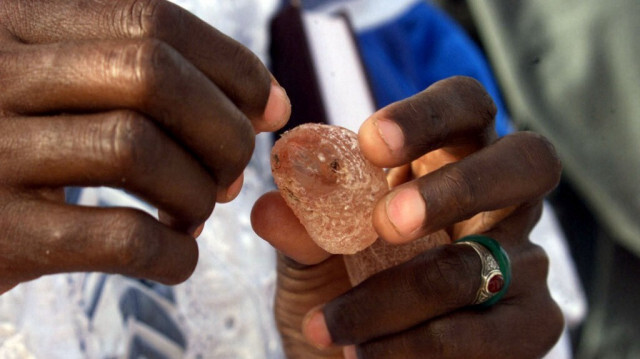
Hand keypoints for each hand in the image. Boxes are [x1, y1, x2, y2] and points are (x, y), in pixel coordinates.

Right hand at [0, 0, 290, 292]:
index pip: (154, 21)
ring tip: (193, 214)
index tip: (271, 110)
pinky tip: (175, 255)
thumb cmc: (20, 145)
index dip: (233, 67)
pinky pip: (119, 237)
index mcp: (20, 24)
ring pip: (136, 150)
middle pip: (153, 76)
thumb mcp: (61, 85)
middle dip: (221, 131)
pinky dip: (173, 253)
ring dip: (194, 193)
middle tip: (229, 174)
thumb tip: (271, 104)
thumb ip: (147, 77)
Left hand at [252, 76, 562, 357]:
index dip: (428, 115)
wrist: (357, 358)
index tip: (370, 142)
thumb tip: (270, 208)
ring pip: (483, 265)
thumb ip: (302, 234)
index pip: (465, 106)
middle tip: (388, 223)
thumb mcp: (313, 263)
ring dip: (400, 296)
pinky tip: (367, 355)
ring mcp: (524, 262)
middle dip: (456, 186)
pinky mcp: (532, 323)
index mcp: (448, 163)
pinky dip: (421, 346)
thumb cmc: (344, 293)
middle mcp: (499, 203)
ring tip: (331, 327)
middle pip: (527, 161)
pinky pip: (494, 333)